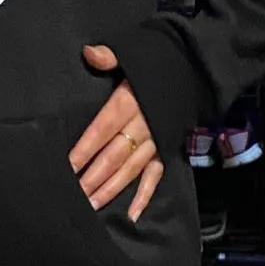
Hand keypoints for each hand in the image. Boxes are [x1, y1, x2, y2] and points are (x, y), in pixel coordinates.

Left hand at [70, 46, 162, 218]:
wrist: (196, 66)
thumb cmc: (159, 59)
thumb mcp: (134, 51)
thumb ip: (110, 56)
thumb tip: (89, 53)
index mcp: (129, 101)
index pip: (101, 129)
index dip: (84, 149)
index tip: (67, 166)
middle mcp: (142, 125)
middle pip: (113, 155)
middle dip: (93, 177)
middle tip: (74, 195)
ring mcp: (156, 139)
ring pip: (130, 169)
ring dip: (111, 189)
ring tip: (92, 205)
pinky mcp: (168, 147)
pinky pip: (156, 175)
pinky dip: (144, 196)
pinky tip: (131, 214)